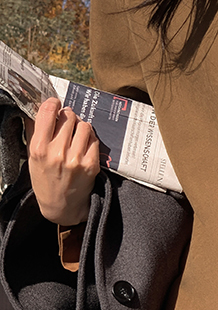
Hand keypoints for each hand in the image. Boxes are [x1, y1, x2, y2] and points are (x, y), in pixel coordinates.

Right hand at [26, 97, 99, 224]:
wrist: (61, 205)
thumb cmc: (45, 179)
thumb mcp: (32, 157)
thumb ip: (34, 132)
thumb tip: (38, 107)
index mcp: (39, 149)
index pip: (48, 113)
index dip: (53, 104)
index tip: (55, 104)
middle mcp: (57, 152)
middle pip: (68, 116)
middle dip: (68, 116)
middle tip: (67, 122)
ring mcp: (76, 159)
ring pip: (84, 125)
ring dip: (80, 127)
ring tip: (76, 134)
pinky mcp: (91, 164)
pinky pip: (94, 139)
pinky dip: (89, 139)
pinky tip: (84, 146)